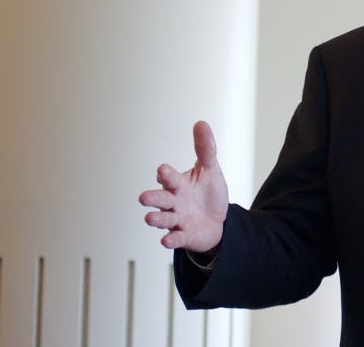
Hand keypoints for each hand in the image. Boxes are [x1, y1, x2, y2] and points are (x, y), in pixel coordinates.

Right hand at [139, 121, 228, 252]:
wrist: (219, 221)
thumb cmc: (208, 193)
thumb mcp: (210, 169)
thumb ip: (205, 149)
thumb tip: (201, 122)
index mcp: (178, 184)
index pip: (168, 177)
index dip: (166, 175)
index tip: (163, 171)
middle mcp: (173, 201)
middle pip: (160, 198)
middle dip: (152, 198)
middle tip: (144, 197)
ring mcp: (177, 219)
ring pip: (163, 219)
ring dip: (157, 219)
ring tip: (149, 218)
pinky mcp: (184, 236)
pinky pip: (175, 238)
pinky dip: (171, 240)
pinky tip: (166, 240)